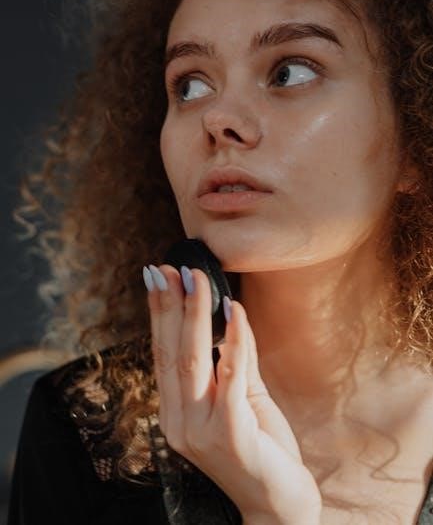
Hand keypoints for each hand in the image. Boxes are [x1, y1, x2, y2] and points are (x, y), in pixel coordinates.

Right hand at [144, 263, 321, 524]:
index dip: (159, 313)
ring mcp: (201, 431)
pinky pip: (232, 377)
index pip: (163, 353)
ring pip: (194, 361)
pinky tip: (234, 310)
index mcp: (177, 411)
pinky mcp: (230, 434)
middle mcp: (180, 421)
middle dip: (170, 305)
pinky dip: (234, 340)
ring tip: (197, 278)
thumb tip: (228, 312)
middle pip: (172, 352)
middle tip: (169, 267)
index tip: (157, 276)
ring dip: (195, 314)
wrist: (278, 506)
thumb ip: (234, 360)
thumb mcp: (243, 398)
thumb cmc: (260, 448)